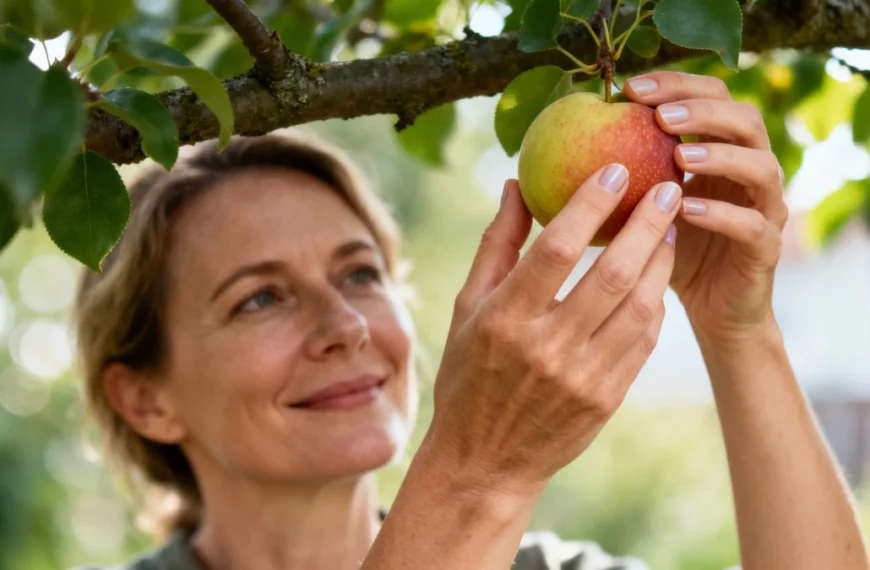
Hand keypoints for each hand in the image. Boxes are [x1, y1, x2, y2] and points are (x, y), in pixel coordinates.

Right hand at [426, 166, 680, 496]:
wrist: (486, 459)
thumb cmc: (468, 374)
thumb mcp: (466, 307)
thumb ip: (496, 244)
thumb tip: (516, 184)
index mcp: (504, 320)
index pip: (555, 250)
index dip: (589, 205)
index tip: (614, 169)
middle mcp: (546, 349)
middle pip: (611, 274)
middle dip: (647, 224)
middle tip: (667, 187)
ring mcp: (582, 378)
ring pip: (640, 306)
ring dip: (661, 260)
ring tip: (669, 227)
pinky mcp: (607, 398)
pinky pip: (645, 340)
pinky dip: (654, 303)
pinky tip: (656, 277)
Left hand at [624, 71, 786, 342]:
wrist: (712, 310)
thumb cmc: (668, 252)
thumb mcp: (639, 208)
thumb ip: (620, 175)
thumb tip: (559, 146)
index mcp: (722, 152)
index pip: (713, 97)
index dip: (677, 85)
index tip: (630, 90)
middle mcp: (750, 173)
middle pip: (746, 120)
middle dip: (704, 111)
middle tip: (660, 115)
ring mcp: (765, 209)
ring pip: (762, 167)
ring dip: (720, 156)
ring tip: (678, 156)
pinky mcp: (766, 249)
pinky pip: (753, 225)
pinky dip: (721, 213)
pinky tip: (686, 208)